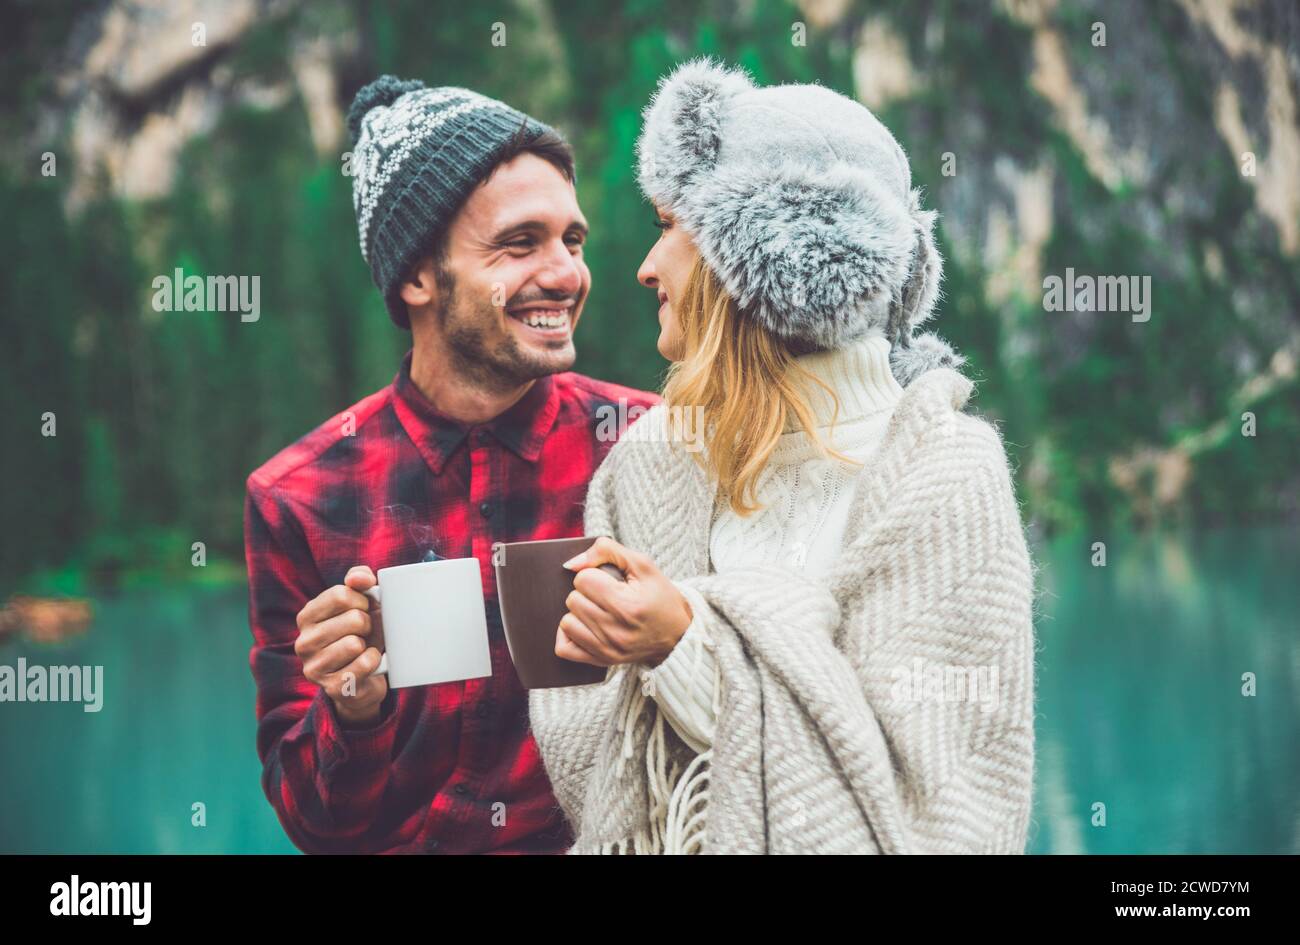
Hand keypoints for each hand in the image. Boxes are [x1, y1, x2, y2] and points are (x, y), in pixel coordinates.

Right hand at [294, 565, 386, 726]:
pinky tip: (369, 665)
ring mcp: (314, 668)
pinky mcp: (332, 688)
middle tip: (366, 634)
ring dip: (370, 645)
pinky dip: (375, 662)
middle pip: (353, 619)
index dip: (363, 601)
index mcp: (306, 617)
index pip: (340, 594)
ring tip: (364, 650)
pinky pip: (364, 665)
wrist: (364, 678)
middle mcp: (303, 643)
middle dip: (369, 624)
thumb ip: (359, 579)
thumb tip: (361, 578)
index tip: (365, 610)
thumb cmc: (362, 634)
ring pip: (356, 643)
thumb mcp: (360, 602)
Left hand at [555, 537, 692, 667]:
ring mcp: (607, 649)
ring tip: (599, 611)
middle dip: (586, 593)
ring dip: (579, 613)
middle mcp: (616, 630)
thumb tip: (572, 563)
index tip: (609, 581)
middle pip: (572, 600)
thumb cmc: (661, 597)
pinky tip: (584, 627)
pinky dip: (569, 635)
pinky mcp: (601, 660)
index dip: (594, 574)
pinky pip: (564, 648)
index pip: (583, 579)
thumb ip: (606, 550)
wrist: (678, 634)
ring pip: (566, 622)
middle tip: (606, 596)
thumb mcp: (642, 565)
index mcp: (627, 604)